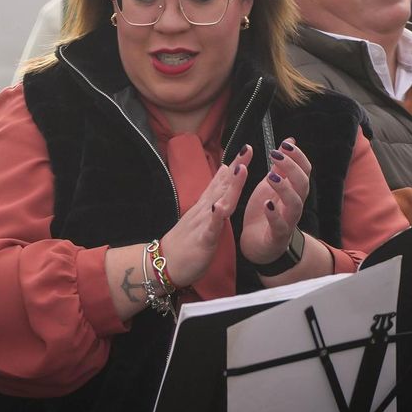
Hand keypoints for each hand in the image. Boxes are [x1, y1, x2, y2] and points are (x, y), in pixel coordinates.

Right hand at [156, 145, 254, 286]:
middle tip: (248, 149)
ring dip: (230, 186)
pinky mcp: (203, 240)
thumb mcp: (200, 214)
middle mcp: (205, 210)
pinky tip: (220, 206)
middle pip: (223, 186)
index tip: (247, 148)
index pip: (222, 181)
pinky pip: (211, 227)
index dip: (236, 165)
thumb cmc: (184, 243)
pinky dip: (216, 217)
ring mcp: (203, 223)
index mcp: (206, 206)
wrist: (163, 263)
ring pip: (220, 202)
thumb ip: (213, 194)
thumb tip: (224, 172)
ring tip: (241, 170)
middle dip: (237, 168)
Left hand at [240, 138, 311, 266]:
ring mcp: (288, 221)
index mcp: (294, 191)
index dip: (298, 156)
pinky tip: (267, 204)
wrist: (259, 245)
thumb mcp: (271, 185)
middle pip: (303, 184)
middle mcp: (295, 204)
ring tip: (271, 177)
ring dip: (285, 189)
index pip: (304, 170)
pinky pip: (280, 225)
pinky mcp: (277, 236)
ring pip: (295, 204)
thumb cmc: (266, 212)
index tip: (284, 145)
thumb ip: (280, 166)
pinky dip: (274, 214)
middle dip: (291, 167)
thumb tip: (289, 140)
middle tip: (275, 155)